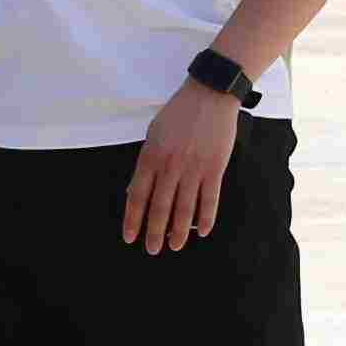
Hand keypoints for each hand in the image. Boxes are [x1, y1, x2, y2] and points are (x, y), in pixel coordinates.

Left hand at [125, 80, 240, 253]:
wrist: (210, 95)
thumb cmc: (179, 113)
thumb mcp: (153, 134)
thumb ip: (146, 162)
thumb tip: (139, 189)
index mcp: (150, 157)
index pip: (137, 196)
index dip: (133, 219)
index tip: (130, 237)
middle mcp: (170, 166)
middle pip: (160, 207)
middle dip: (155, 231)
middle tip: (153, 249)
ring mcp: (194, 168)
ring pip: (184, 208)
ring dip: (179, 230)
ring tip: (176, 246)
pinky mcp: (215, 167)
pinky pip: (210, 199)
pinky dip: (207, 217)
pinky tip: (203, 231)